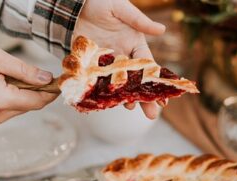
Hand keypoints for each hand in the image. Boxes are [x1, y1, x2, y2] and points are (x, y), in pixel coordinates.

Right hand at [0, 47, 57, 124]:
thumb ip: (26, 71)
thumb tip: (48, 79)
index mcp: (2, 101)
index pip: (38, 100)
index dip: (52, 92)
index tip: (61, 82)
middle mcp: (0, 115)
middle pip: (33, 104)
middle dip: (40, 90)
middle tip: (42, 75)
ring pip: (25, 107)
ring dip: (28, 93)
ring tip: (16, 78)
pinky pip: (15, 108)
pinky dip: (18, 97)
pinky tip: (10, 85)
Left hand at [74, 0, 165, 118]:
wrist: (74, 3)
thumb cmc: (101, 1)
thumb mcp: (121, 9)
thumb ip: (139, 21)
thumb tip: (161, 30)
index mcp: (134, 44)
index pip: (148, 66)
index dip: (155, 81)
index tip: (163, 97)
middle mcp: (123, 56)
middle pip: (135, 80)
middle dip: (143, 97)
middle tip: (151, 114)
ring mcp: (106, 62)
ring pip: (117, 84)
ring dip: (123, 96)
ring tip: (128, 107)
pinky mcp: (90, 64)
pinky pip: (97, 80)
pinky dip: (100, 91)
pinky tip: (104, 101)